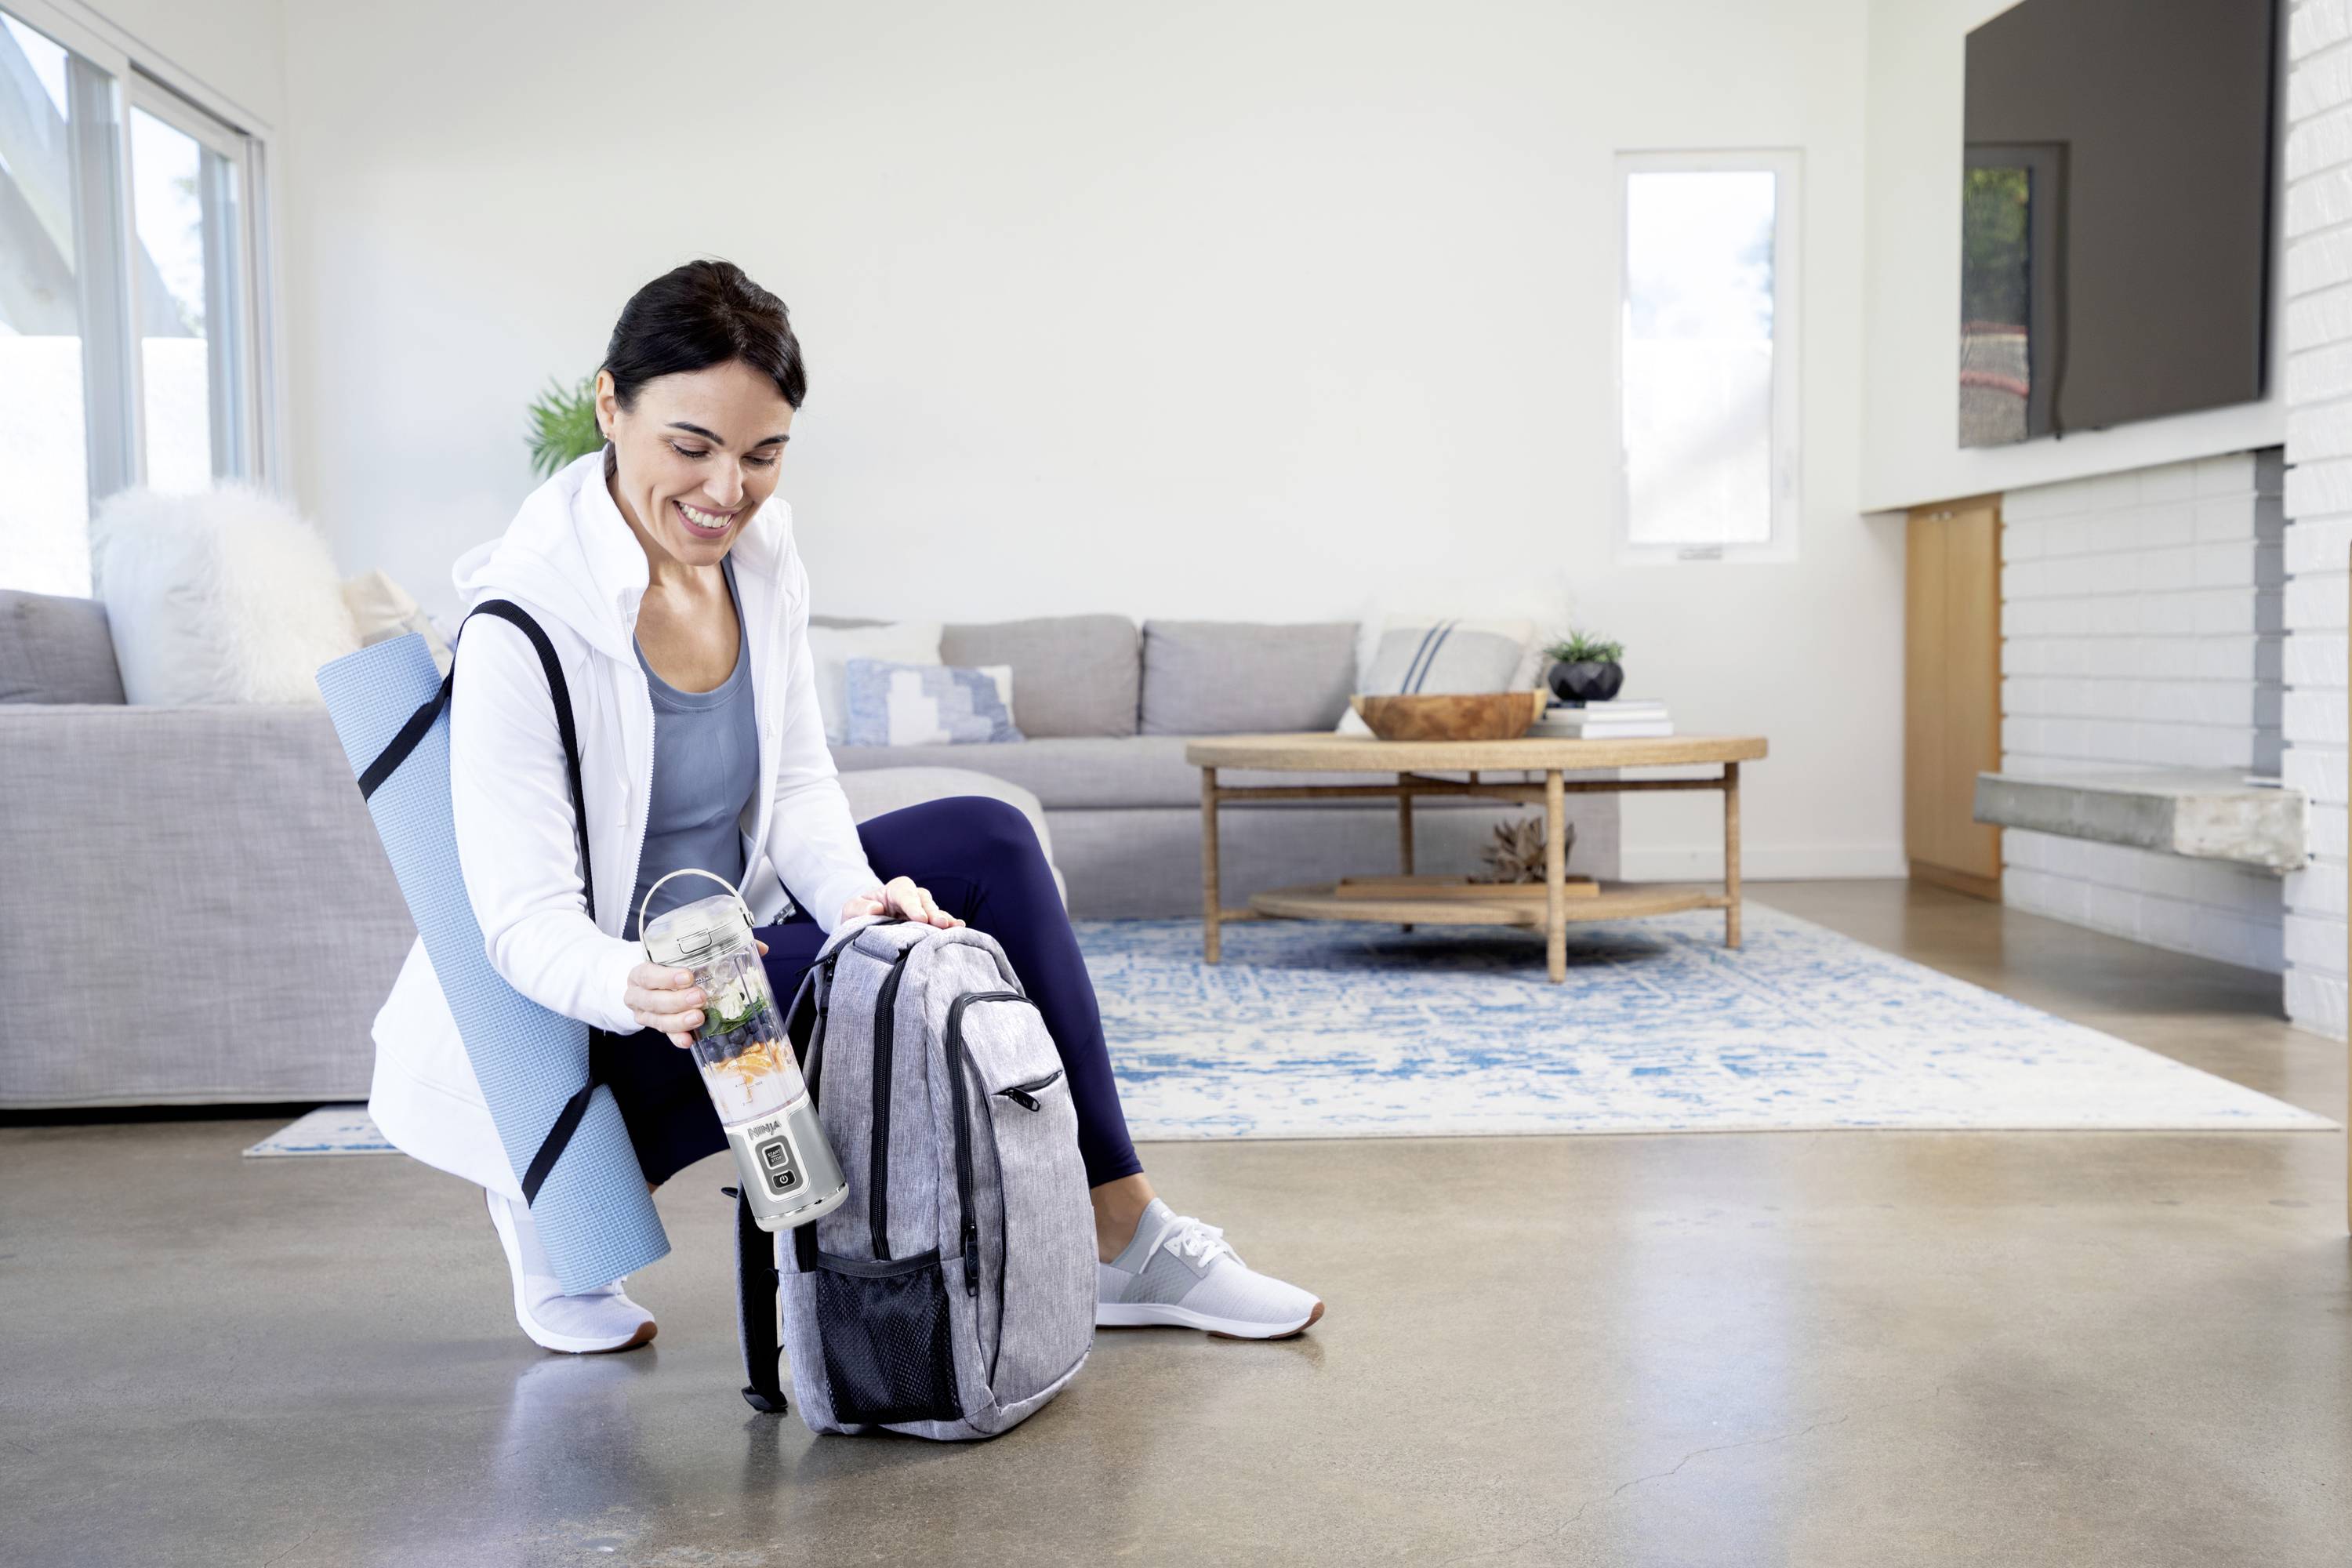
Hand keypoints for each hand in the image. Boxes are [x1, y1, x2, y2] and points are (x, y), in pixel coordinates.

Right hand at [627, 938, 768, 1049]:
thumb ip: (718, 947)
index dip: (665, 977)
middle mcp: (639, 993)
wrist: (650, 983)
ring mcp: (645, 1012)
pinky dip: (677, 1037)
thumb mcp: (685, 954)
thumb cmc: (671, 966)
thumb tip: (759, 947)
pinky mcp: (655, 1026)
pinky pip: (665, 1035)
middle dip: (677, 1000)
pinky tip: (689, 1040)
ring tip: (699, 1018)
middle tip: (700, 998)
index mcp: (643, 971)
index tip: (688, 976)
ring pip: (657, 1019)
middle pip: (652, 999)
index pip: (647, 973)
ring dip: (679, 1020)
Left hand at [841, 875, 963, 929]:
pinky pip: (940, 924)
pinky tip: (960, 929)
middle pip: (925, 901)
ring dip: (944, 920)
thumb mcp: (851, 909)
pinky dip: (949, 926)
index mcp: (895, 890)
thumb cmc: (860, 914)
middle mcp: (912, 898)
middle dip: (933, 912)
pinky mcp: (928, 925)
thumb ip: (858, 908)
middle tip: (940, 924)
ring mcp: (922, 911)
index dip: (913, 905)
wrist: (865, 925)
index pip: (905, 893)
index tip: (920, 917)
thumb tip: (875, 909)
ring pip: (935, 912)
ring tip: (953, 928)